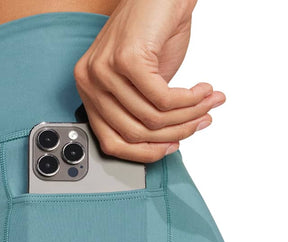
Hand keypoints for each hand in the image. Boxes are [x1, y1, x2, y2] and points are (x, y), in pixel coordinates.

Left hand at [73, 0, 225, 162]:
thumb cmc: (153, 34)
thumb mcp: (143, 84)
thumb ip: (144, 114)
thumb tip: (163, 143)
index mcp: (89, 92)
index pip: (112, 143)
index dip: (146, 152)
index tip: (171, 147)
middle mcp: (90, 82)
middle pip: (135, 133)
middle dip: (175, 133)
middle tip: (200, 123)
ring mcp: (104, 70)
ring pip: (152, 118)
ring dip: (188, 115)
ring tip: (207, 105)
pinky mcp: (127, 59)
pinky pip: (164, 99)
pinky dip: (190, 100)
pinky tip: (203, 91)